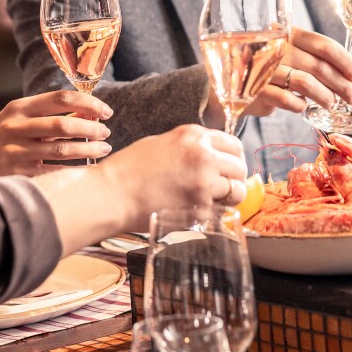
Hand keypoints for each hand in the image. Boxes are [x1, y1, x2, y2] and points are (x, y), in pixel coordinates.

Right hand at [0, 90, 111, 180]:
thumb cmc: (5, 134)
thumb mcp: (23, 116)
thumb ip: (53, 113)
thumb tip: (91, 112)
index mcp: (20, 107)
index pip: (60, 99)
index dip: (88, 104)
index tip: (105, 111)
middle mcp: (16, 127)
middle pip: (62, 126)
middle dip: (91, 129)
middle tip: (106, 132)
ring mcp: (16, 150)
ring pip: (60, 150)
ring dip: (88, 150)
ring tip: (103, 149)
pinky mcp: (18, 172)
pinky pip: (52, 170)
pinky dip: (73, 169)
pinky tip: (86, 169)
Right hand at [33, 126, 249, 250]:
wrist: (112, 194)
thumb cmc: (130, 169)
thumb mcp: (163, 143)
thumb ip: (191, 146)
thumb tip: (212, 155)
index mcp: (194, 136)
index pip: (234, 145)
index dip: (234, 158)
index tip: (229, 167)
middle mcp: (204, 155)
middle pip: (240, 168)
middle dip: (235, 179)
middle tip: (222, 188)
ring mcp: (204, 182)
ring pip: (237, 192)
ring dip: (228, 198)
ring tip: (210, 201)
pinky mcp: (200, 208)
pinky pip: (218, 212)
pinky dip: (208, 215)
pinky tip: (189, 211)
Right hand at [253, 27, 351, 115]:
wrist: (232, 79)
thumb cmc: (271, 67)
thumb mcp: (291, 55)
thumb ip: (315, 60)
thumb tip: (351, 79)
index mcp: (289, 34)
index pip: (323, 45)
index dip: (345, 61)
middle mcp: (277, 48)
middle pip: (318, 66)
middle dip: (342, 84)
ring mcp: (264, 68)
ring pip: (305, 83)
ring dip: (325, 96)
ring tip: (332, 104)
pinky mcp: (255, 90)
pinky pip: (287, 100)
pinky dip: (300, 105)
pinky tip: (303, 106)